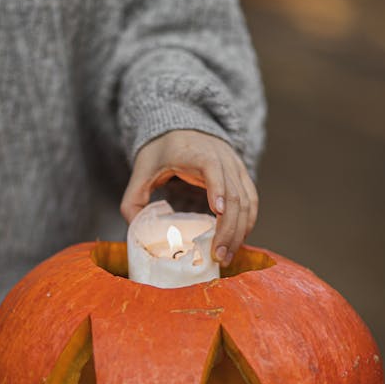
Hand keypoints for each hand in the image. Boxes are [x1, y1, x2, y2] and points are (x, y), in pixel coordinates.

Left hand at [121, 130, 258, 263]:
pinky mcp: (242, 176)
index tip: (216, 211)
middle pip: (234, 194)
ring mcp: (235, 167)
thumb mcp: (142, 169)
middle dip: (228, 228)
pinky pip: (251, 201)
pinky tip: (236, 242)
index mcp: (197, 152)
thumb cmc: (162, 149)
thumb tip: (134, 227)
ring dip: (239, 231)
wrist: (182, 127)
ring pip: (246, 201)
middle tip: (218, 255)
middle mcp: (222, 158)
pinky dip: (247, 222)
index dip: (217, 189)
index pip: (212, 168)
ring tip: (226, 256)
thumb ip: (133, 198)